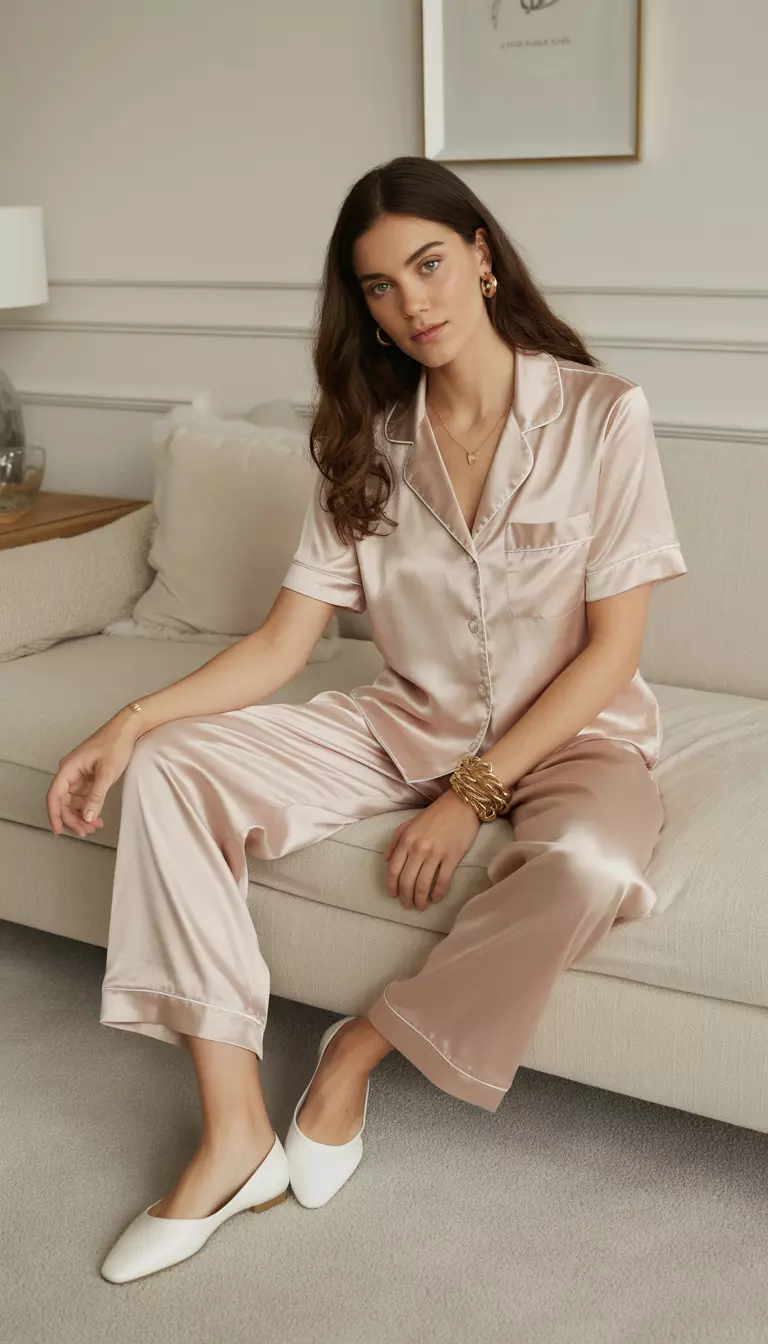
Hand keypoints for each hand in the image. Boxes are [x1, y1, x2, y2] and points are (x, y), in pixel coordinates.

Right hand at [46, 717, 136, 837]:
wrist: (128, 729)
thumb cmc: (116, 743)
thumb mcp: (107, 772)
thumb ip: (96, 797)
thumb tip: (87, 817)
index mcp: (69, 768)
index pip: (54, 795)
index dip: (54, 814)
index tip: (58, 830)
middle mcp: (70, 772)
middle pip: (63, 801)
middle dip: (72, 818)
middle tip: (85, 831)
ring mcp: (79, 775)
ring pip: (74, 802)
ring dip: (81, 816)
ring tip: (94, 827)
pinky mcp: (89, 777)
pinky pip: (84, 797)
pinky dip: (89, 808)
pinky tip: (97, 818)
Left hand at [384, 788, 480, 910]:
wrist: (461, 804)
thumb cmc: (435, 814)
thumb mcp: (409, 823)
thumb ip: (395, 840)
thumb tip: (386, 860)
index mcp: (406, 840)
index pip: (394, 869)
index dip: (392, 886)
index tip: (394, 896)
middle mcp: (418, 848)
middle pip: (407, 880)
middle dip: (406, 897)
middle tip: (408, 905)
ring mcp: (435, 853)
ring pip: (423, 884)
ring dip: (420, 899)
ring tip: (421, 906)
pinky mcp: (452, 856)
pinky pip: (442, 880)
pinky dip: (437, 893)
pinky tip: (436, 898)